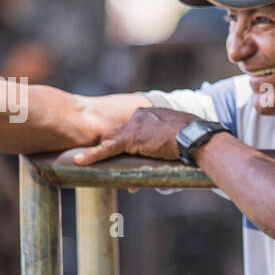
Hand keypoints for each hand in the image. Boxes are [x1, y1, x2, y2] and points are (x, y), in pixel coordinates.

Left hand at [69, 107, 195, 164]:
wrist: (195, 136)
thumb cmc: (194, 136)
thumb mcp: (180, 134)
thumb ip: (171, 139)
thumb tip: (174, 152)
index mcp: (150, 114)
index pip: (132, 127)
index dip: (129, 140)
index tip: (130, 149)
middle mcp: (138, 116)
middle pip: (117, 131)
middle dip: (109, 143)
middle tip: (100, 156)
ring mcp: (133, 127)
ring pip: (109, 139)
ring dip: (98, 150)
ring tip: (83, 159)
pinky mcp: (131, 140)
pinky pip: (107, 148)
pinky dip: (93, 155)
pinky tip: (80, 161)